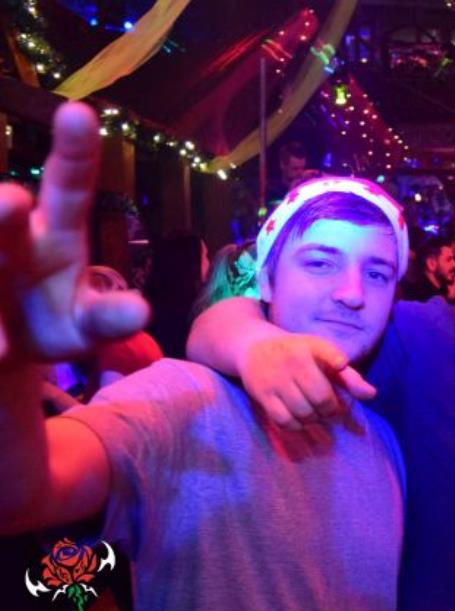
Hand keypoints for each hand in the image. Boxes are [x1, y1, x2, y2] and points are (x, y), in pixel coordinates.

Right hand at [0, 102, 147, 362]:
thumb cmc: (59, 319)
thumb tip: (139, 312)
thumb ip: (111, 317)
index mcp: (56, 231)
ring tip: (1, 276)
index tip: (79, 113)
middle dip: (2, 209)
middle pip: (5, 216)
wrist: (8, 351)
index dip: (74, 151)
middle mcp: (13, 237)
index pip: (69, 185)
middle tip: (11, 201)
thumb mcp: (90, 323)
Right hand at [237, 333, 376, 430]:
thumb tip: (371, 395)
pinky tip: (300, 419)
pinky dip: (296, 426)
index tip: (341, 364)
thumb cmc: (298, 354)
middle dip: (330, 410)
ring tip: (315, 413)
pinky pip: (284, 420)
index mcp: (312, 347)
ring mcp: (275, 378)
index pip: (326, 352)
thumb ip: (348, 377)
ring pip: (303, 412)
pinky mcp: (262, 394)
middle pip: (320, 397)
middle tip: (331, 410)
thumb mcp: (323, 357)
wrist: (255, 347)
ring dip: (314, 419)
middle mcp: (292, 361)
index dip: (335, 359)